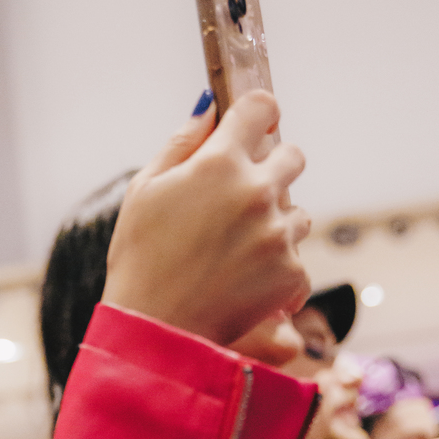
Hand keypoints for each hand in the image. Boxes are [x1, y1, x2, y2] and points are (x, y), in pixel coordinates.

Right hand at [101, 91, 309, 344]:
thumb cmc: (140, 259)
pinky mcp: (292, 272)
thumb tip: (209, 108)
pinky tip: (243, 281)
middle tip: (240, 198)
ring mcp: (278, 234)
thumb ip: (181, 143)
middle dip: (271, 169)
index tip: (253, 128)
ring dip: (275, 223)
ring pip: (298, 212)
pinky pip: (297, 258)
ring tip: (235, 251)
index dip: (257, 114)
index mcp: (219, 162)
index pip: (262, 107)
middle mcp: (256, 191)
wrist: (155, 332)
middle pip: (293, 156)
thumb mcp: (143, 190)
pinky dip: (276, 269)